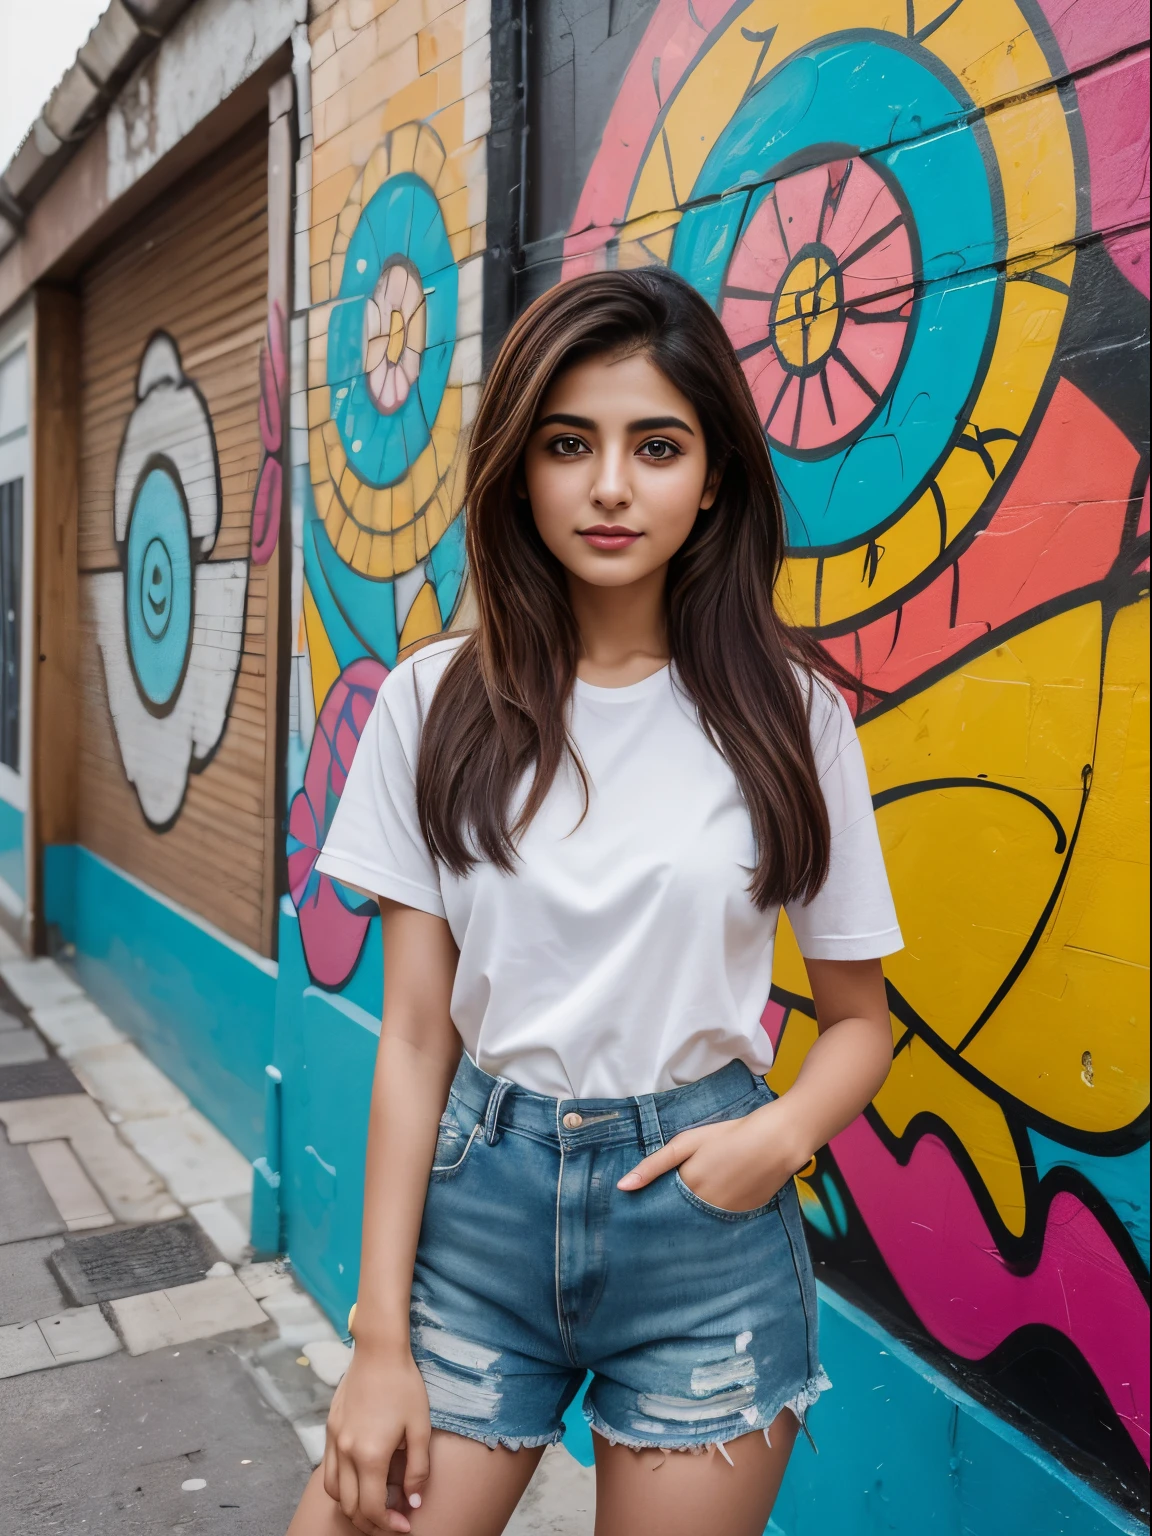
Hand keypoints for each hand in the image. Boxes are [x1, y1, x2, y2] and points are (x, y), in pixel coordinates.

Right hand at [324, 1346, 430, 1532]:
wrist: (379, 1351)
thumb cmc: (404, 1386)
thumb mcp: (420, 1428)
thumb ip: (417, 1469)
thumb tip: (412, 1501)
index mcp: (369, 1455)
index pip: (372, 1508)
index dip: (388, 1524)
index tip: (405, 1525)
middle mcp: (346, 1452)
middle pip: (349, 1506)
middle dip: (370, 1523)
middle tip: (391, 1521)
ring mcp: (334, 1440)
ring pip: (334, 1492)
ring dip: (352, 1506)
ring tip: (373, 1505)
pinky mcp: (330, 1429)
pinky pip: (329, 1469)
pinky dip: (341, 1485)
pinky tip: (359, 1478)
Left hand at [617, 1102, 805, 1212]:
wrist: (776, 1141)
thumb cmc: (729, 1135)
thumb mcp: (687, 1143)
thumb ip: (654, 1165)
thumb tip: (622, 1186)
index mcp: (687, 1189)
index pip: (661, 1208)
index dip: (653, 1206)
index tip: (642, 1209)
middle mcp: (705, 1209)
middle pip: (680, 1218)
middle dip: (672, 1215)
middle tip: (669, 1207)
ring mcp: (727, 1216)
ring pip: (701, 1222)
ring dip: (694, 1216)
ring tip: (700, 1197)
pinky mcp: (744, 1217)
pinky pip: (722, 1222)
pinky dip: (716, 1215)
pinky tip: (722, 1197)